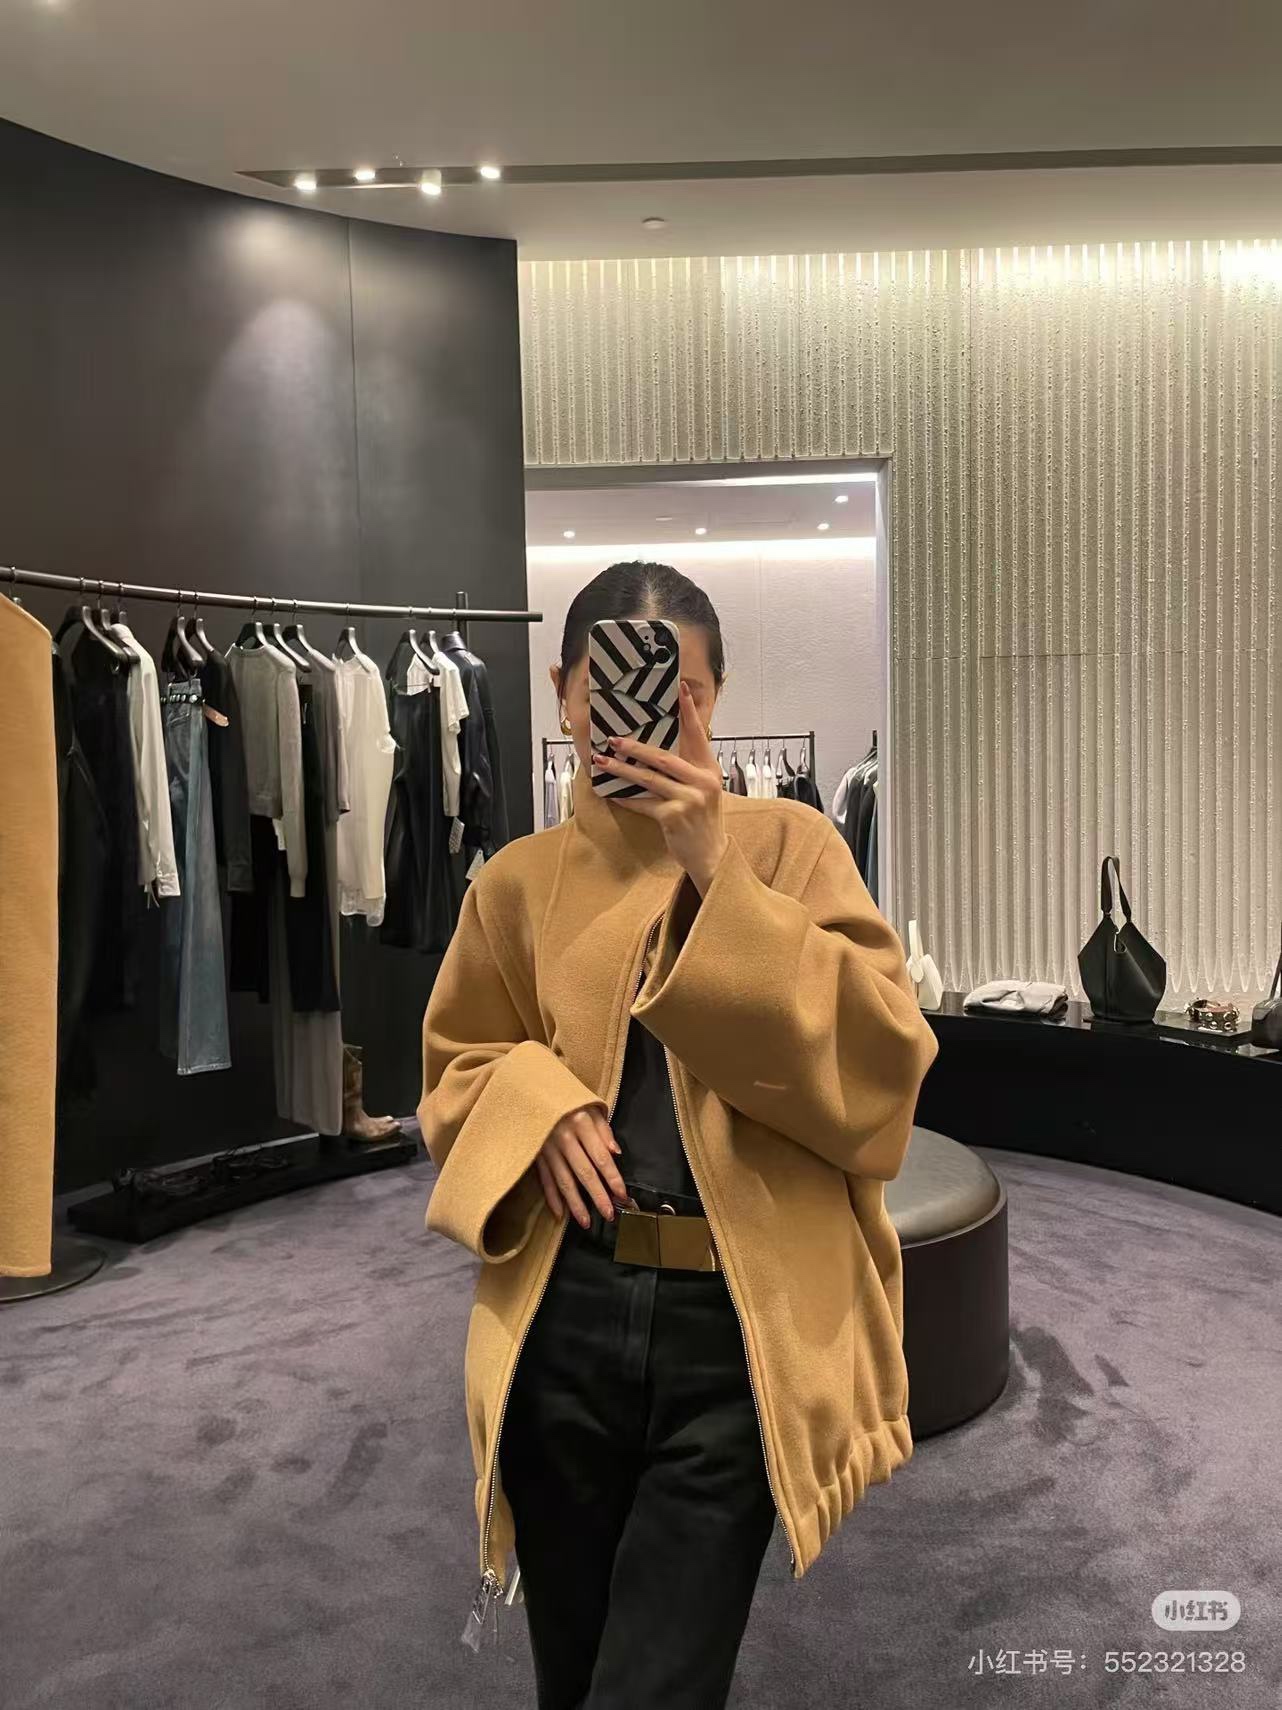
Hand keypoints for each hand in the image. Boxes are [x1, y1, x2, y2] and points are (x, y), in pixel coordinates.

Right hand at [535, 1104, 628, 1228]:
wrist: (531, 1089)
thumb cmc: (567, 1099)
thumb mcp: (590, 1105)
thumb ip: (604, 1130)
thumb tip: (616, 1154)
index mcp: (581, 1123)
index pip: (601, 1157)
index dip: (613, 1178)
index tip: (622, 1195)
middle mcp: (564, 1137)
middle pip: (584, 1172)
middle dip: (597, 1196)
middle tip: (608, 1214)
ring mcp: (547, 1147)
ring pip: (563, 1181)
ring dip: (575, 1204)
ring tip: (585, 1222)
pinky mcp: (535, 1154)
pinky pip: (545, 1180)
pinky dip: (552, 1198)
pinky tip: (560, 1214)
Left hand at [594, 681, 729, 892]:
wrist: (711, 855)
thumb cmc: (702, 819)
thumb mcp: (702, 790)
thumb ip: (687, 769)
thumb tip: (654, 750)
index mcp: (709, 769)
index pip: (697, 735)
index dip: (688, 711)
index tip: (679, 688)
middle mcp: (702, 781)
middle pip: (663, 757)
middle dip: (635, 747)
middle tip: (613, 738)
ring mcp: (689, 799)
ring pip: (649, 778)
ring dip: (622, 770)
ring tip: (602, 762)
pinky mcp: (674, 817)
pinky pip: (643, 803)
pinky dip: (626, 798)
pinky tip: (611, 792)